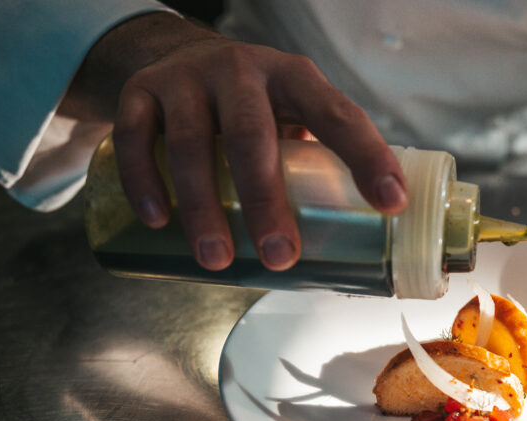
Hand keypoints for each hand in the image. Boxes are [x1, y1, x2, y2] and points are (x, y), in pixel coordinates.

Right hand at [69, 13, 407, 270]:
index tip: (391, 203)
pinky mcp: (141, 91)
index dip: (367, 156)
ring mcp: (187, 78)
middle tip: (281, 258)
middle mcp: (241, 71)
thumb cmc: (253, 107)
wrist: (180, 54)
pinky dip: (145, 180)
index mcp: (295, 79)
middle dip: (266, 202)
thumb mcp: (291, 115)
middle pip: (252, 136)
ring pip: (191, 143)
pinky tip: (158, 220)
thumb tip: (354, 249)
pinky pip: (136, 137)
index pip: (338, 115)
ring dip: (203, 207)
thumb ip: (316, 165)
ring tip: (218, 260)